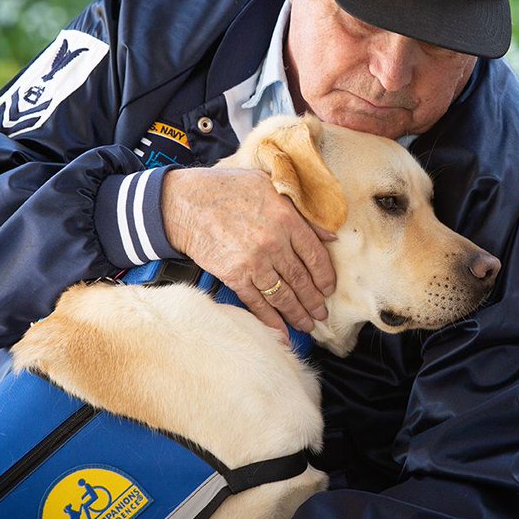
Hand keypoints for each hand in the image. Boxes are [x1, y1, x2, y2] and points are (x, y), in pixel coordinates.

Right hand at [161, 167, 335, 339]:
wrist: (187, 203)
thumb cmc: (228, 189)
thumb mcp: (270, 187)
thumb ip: (303, 212)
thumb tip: (331, 235)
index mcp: (287, 219)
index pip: (316, 256)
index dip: (326, 277)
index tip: (329, 288)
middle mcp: (274, 243)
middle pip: (301, 280)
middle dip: (314, 301)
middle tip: (322, 313)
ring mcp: (254, 262)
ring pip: (282, 295)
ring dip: (297, 314)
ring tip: (307, 324)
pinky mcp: (234, 275)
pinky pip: (257, 303)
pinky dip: (270, 320)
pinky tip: (281, 331)